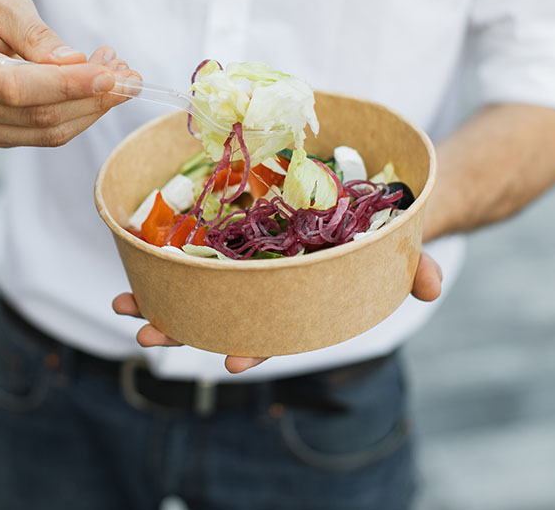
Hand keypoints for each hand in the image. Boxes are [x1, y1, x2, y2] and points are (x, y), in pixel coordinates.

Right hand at [0, 0, 138, 146]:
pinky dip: (80, 114)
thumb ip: (36, 33)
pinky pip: (47, 136)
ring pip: (49, 132)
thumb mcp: (4, 5)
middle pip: (39, 115)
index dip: (66, 85)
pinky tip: (98, 90)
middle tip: (129, 75)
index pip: (16, 87)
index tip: (109, 75)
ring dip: (93, 108)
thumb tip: (75, 62)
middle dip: (92, 97)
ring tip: (121, 78)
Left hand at [112, 252, 442, 373]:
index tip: (228, 361)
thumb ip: (412, 267)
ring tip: (122, 302)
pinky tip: (133, 252)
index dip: (255, 346)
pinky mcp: (234, 225)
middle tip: (147, 332)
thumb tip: (431, 287)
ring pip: (198, 285)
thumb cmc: (382, 229)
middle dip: (184, 325)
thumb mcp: (401, 245)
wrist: (369, 192)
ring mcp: (248, 257)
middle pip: (222, 312)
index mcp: (303, 298)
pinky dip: (164, 251)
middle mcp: (269, 284)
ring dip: (160, 294)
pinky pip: (194, 242)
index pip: (277, 331)